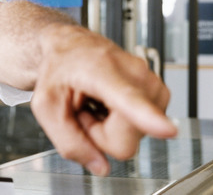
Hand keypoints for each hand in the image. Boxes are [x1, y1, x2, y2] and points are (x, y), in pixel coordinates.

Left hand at [29, 23, 176, 175]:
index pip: (129, 99)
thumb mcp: (46, 106)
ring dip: (108, 127)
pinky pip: (140, 131)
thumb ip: (68, 141)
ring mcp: (152, 85)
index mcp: (102, 71)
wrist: (71, 47)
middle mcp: (136, 75)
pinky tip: (108, 104)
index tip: (166, 129)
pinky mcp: (161, 95)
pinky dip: (120, 123)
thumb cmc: (59, 68)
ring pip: (133, 139)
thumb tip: (100, 166)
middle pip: (124, 142)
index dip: (148, 117)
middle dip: (98, 134)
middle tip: (84, 109)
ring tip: (95, 103)